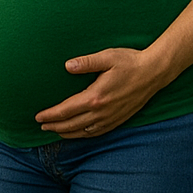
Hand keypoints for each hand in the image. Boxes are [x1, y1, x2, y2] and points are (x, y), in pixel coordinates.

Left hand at [34, 48, 171, 138]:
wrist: (154, 73)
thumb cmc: (130, 61)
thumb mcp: (108, 57)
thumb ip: (86, 62)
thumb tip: (67, 66)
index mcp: (95, 96)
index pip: (66, 110)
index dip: (51, 115)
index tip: (38, 116)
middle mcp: (101, 111)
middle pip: (72, 124)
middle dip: (54, 126)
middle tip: (41, 126)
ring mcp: (110, 118)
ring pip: (83, 132)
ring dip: (67, 133)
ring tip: (55, 131)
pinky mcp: (118, 120)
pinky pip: (97, 133)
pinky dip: (84, 135)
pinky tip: (79, 133)